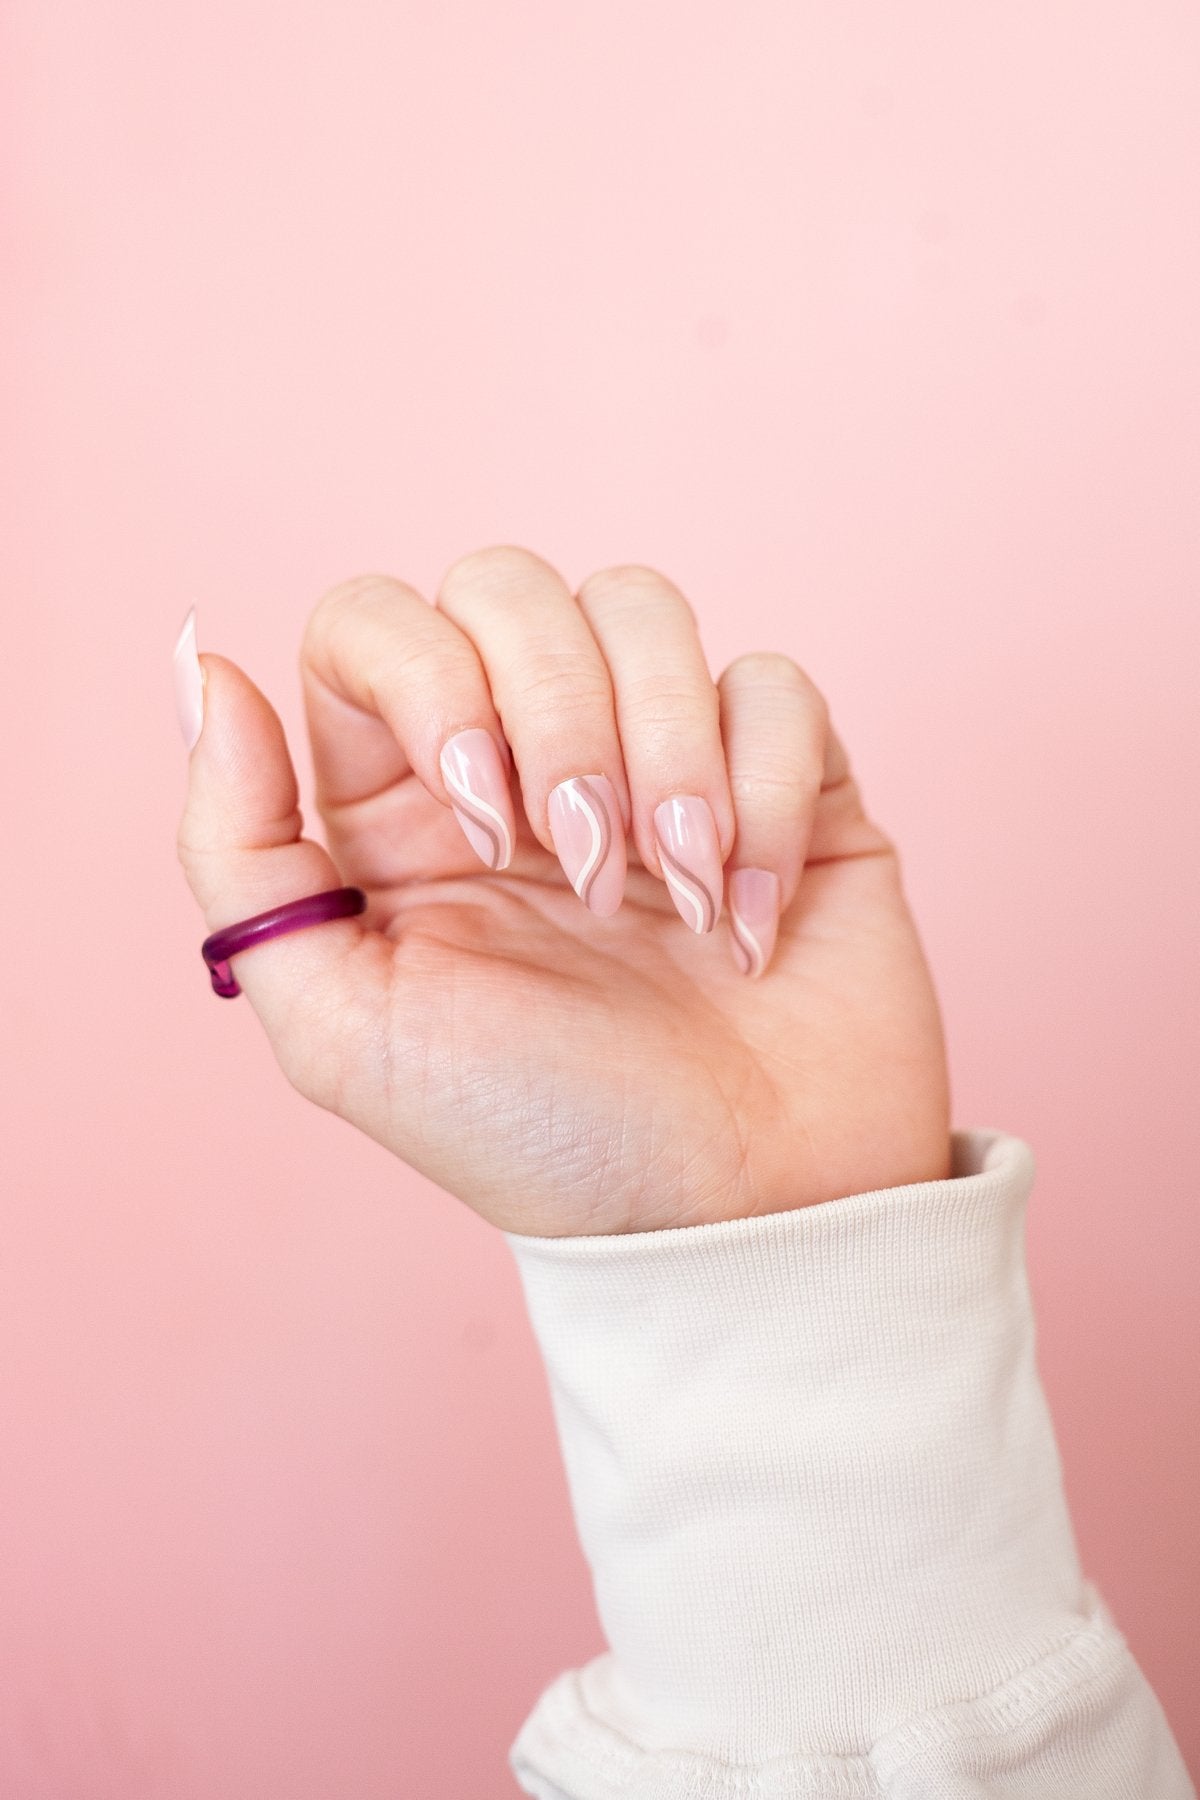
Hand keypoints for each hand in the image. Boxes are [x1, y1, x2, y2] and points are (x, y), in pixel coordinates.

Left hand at [175, 549, 951, 1235]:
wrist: (734, 1218)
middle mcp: (523, 759)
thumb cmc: (539, 1136)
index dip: (428, 680)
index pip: (372, 622)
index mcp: (403, 805)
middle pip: (509, 585)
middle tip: (589, 870)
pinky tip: (752, 919)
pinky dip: (765, 793)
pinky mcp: (782, 777)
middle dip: (558, 714)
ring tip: (681, 892)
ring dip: (666, 750)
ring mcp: (656, 758)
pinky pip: (772, 683)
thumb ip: (240, 849)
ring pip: (644, 608)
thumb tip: (202, 662)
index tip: (484, 825)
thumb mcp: (346, 1026)